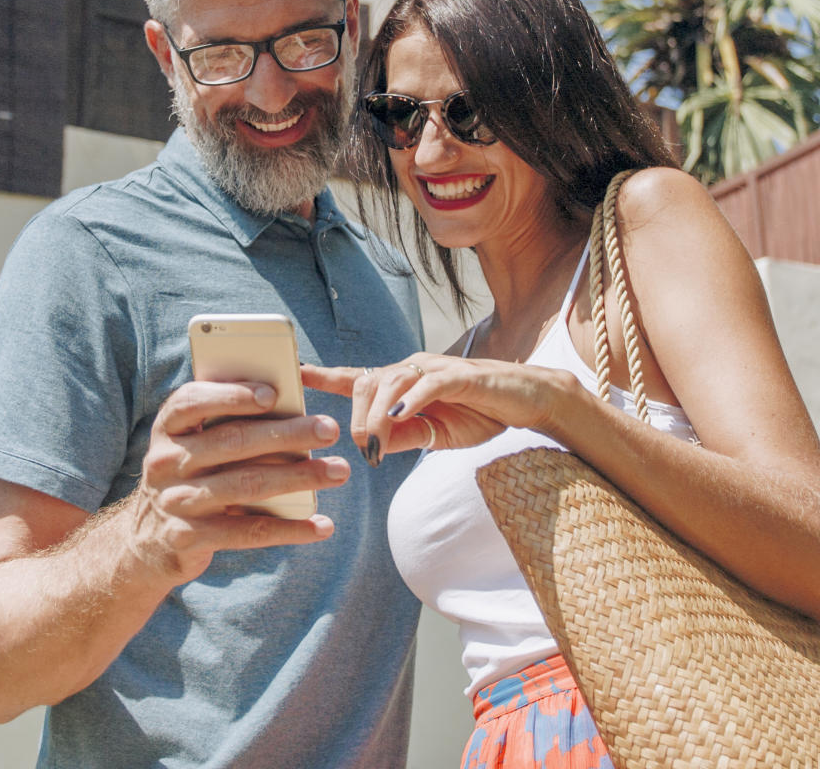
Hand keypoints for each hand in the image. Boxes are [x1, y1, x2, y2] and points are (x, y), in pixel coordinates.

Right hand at [128, 380, 351, 583]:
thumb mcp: (192, 446)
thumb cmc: (189, 476)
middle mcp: (166, 462)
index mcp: (167, 428)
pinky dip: (290, 529)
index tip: (274, 393)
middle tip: (330, 429)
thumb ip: (225, 425)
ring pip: (247, 485)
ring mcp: (176, 502)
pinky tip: (321, 526)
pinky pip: (248, 531)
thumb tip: (291, 410)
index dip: (232, 395)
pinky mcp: (191, 538)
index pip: (192, 401)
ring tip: (338, 472)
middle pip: (232, 442)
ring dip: (299, 477)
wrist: (147, 540)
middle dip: (287, 433)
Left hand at [302, 357, 577, 464]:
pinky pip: (428, 384)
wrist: (526, 402)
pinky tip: (398, 416)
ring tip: (373, 443)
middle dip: (355, 416)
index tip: (293, 375)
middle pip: (367, 382)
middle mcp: (413, 369)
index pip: (356, 377)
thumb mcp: (434, 435)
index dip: (323, 376)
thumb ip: (403, 438)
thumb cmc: (479, 414)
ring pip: (392, 382)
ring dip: (377, 416)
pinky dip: (410, 400)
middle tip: (362, 449)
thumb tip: (370, 446)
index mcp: (402, 383)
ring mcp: (436, 369)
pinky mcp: (461, 375)